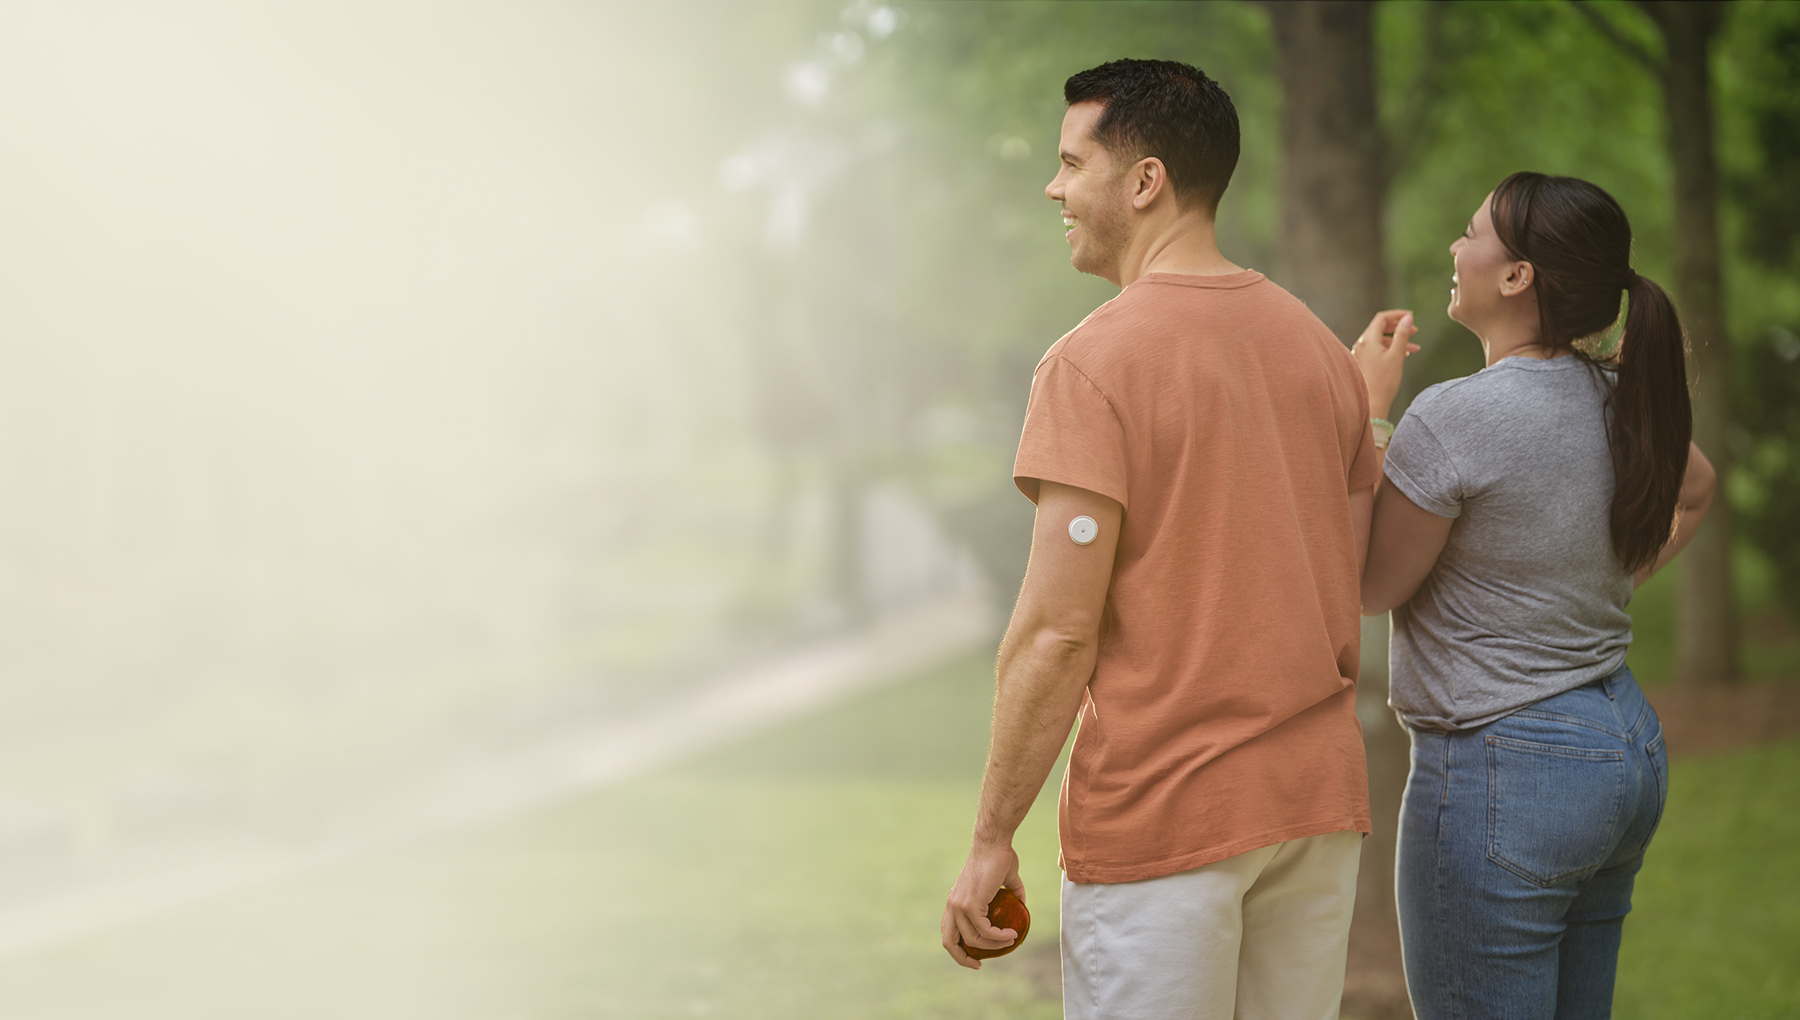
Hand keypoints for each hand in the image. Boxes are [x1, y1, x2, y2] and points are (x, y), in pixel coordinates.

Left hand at [940, 840, 1023, 969]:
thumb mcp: (1005, 880)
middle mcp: (952, 905)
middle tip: (979, 965)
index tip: (975, 958)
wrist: (995, 843)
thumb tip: (1022, 905)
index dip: (959, 949)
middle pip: (949, 943)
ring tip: (1011, 940)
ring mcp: (959, 905)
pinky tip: (1011, 935)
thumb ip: (1012, 893)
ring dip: (994, 946)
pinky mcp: (970, 904)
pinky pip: (984, 930)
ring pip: (973, 939)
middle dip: (963, 959)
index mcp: (954, 901)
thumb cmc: (1000, 856)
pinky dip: (999, 937)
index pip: (948, 932)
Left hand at [1351, 309, 1419, 420]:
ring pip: (1381, 341)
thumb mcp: (1397, 354)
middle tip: (1415, 331)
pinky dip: (1390, 349)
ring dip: (1397, 341)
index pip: (1382, 318)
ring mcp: (1360, 354)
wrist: (1373, 403)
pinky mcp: (1363, 363)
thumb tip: (1408, 317)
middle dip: (1399, 328)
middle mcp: (1361, 345)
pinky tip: (1403, 355)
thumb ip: (1402, 334)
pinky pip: (1377, 350)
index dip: (1397, 315)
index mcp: (1367, 340)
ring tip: (1414, 348)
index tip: (1411, 316)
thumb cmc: (1385, 381)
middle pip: (1380, 328)